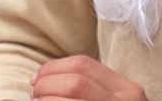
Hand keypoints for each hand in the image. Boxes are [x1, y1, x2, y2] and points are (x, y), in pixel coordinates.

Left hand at [31, 56, 146, 100]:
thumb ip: (96, 91)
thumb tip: (48, 81)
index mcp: (127, 90)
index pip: (85, 65)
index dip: (54, 67)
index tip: (36, 76)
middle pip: (75, 82)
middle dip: (47, 84)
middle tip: (34, 92)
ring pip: (67, 100)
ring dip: (45, 100)